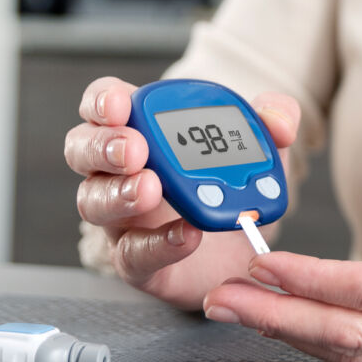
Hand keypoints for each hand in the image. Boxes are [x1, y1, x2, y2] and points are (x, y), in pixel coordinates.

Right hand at [64, 77, 301, 310]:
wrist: (241, 242)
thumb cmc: (231, 179)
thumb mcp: (258, 142)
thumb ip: (273, 119)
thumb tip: (279, 123)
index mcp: (139, 127)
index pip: (101, 103)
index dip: (102, 101)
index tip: (122, 104)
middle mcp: (117, 170)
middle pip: (81, 149)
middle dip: (103, 145)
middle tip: (135, 150)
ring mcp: (121, 217)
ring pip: (93, 201)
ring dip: (119, 193)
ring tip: (151, 190)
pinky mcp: (136, 261)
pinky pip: (131, 254)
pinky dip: (157, 244)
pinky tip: (185, 234)